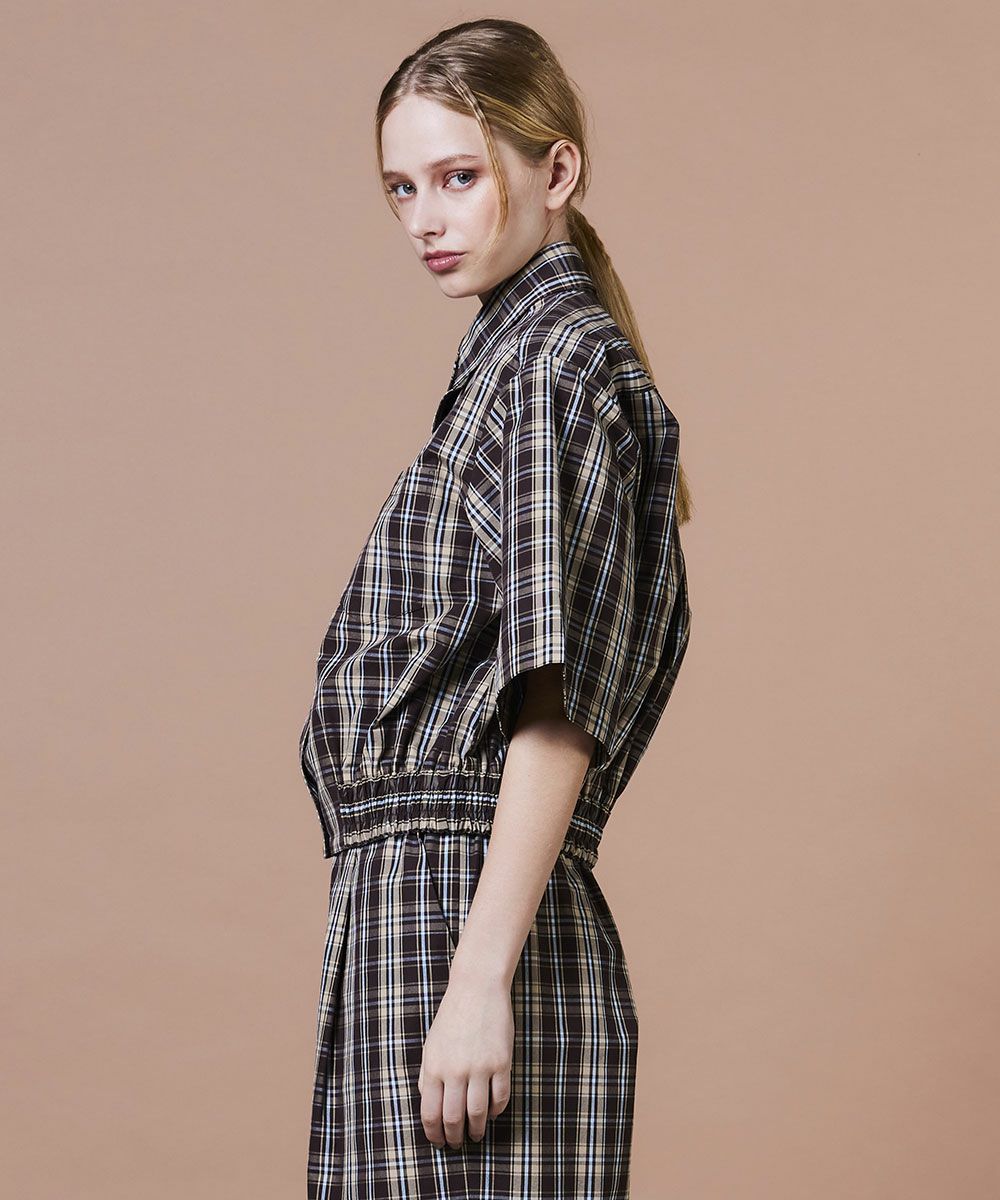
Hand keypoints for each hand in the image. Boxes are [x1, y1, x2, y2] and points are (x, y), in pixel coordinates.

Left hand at [417, 970, 513, 1148]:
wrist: (477, 988)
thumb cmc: (452, 1016)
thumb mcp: (431, 1044)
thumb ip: (428, 1075)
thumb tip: (429, 1105)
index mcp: (434, 1066)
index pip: (431, 1113)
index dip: (434, 1133)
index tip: (438, 1142)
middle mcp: (456, 1070)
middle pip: (454, 1118)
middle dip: (454, 1137)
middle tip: (457, 1143)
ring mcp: (480, 1067)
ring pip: (478, 1113)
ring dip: (477, 1129)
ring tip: (476, 1134)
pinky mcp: (501, 1062)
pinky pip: (500, 1097)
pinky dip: (497, 1111)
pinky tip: (492, 1113)